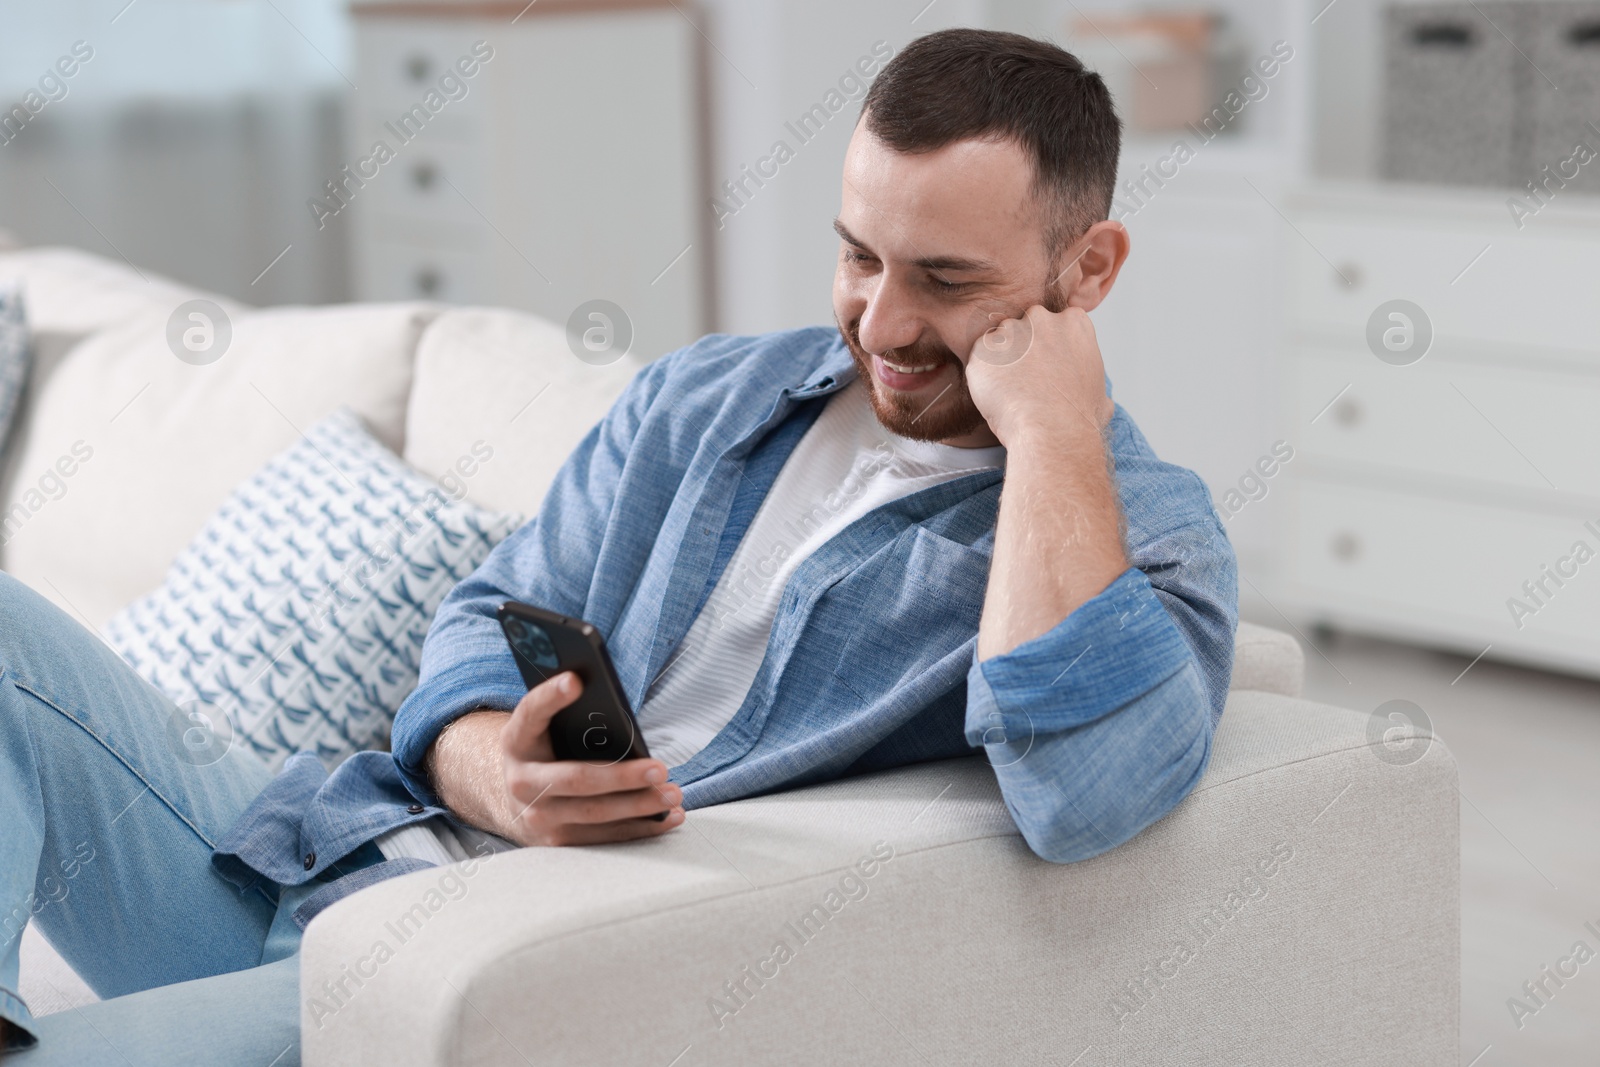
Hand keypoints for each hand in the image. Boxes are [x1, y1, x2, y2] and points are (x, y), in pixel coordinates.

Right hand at [427, 671, 683, 846]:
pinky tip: (668, 816)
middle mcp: (521, 781)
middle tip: (659, 769)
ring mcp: (537, 816)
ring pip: (594, 813)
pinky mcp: (557, 841)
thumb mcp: (546, 727)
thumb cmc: (546, 750)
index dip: (550, 696)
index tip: (575, 680)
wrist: (517, 799)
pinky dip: (640, 828)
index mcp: (517, 740)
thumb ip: (570, 713)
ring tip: (672, 793)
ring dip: (638, 805)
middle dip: (620, 777)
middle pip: (575, 779)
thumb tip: (610, 704)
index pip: (531, 712)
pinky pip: (604, 836)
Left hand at [963, 305, 1112, 447]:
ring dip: (1002, 361)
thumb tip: (1100, 402)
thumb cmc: (1079, 418)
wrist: (1051, 429)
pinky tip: (997, 395)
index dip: (1050, 346)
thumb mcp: (1100, 396)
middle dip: (1025, 347)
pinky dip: (984, 375)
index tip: (1048, 367)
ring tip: (1011, 391)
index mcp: (1074, 323)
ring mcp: (1010, 331)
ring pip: (1001, 341)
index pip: (1057, 323)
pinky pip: (980, 359)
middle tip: (1026, 379)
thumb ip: (1093, 385)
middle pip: (1026, 325)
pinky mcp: (983, 349)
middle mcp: (1042, 319)